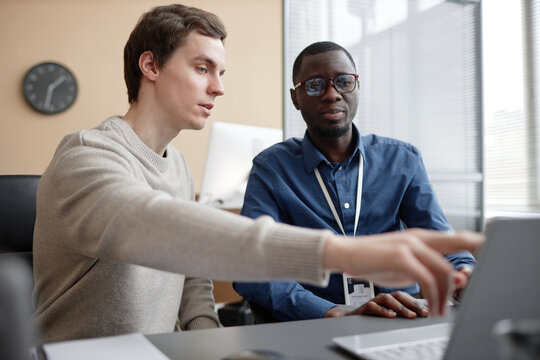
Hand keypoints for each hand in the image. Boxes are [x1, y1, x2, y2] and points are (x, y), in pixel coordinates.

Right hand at [323, 228, 483, 316]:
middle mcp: (419, 237)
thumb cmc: (374, 260)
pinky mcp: (400, 255)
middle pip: (458, 242)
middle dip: (474, 257)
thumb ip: (430, 271)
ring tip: (442, 310)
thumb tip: (457, 279)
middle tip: (482, 277)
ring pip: (442, 268)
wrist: (346, 253)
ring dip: (447, 293)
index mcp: (422, 237)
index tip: (491, 250)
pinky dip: (433, 294)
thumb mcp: (405, 267)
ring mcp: (409, 244)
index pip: (456, 237)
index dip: (477, 242)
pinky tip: (431, 305)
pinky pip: (426, 278)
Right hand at [324, 291, 428, 318]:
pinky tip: (391, 316)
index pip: (406, 295)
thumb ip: (402, 310)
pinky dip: (384, 311)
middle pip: (399, 295)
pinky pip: (374, 307)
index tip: (428, 312)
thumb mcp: (389, 312)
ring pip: (388, 300)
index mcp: (390, 296)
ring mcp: (373, 301)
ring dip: (401, 308)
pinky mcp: (364, 307)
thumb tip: (423, 314)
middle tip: (422, 314)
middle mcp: (382, 296)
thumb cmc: (372, 315)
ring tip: (410, 316)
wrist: (349, 318)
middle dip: (413, 304)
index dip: (418, 302)